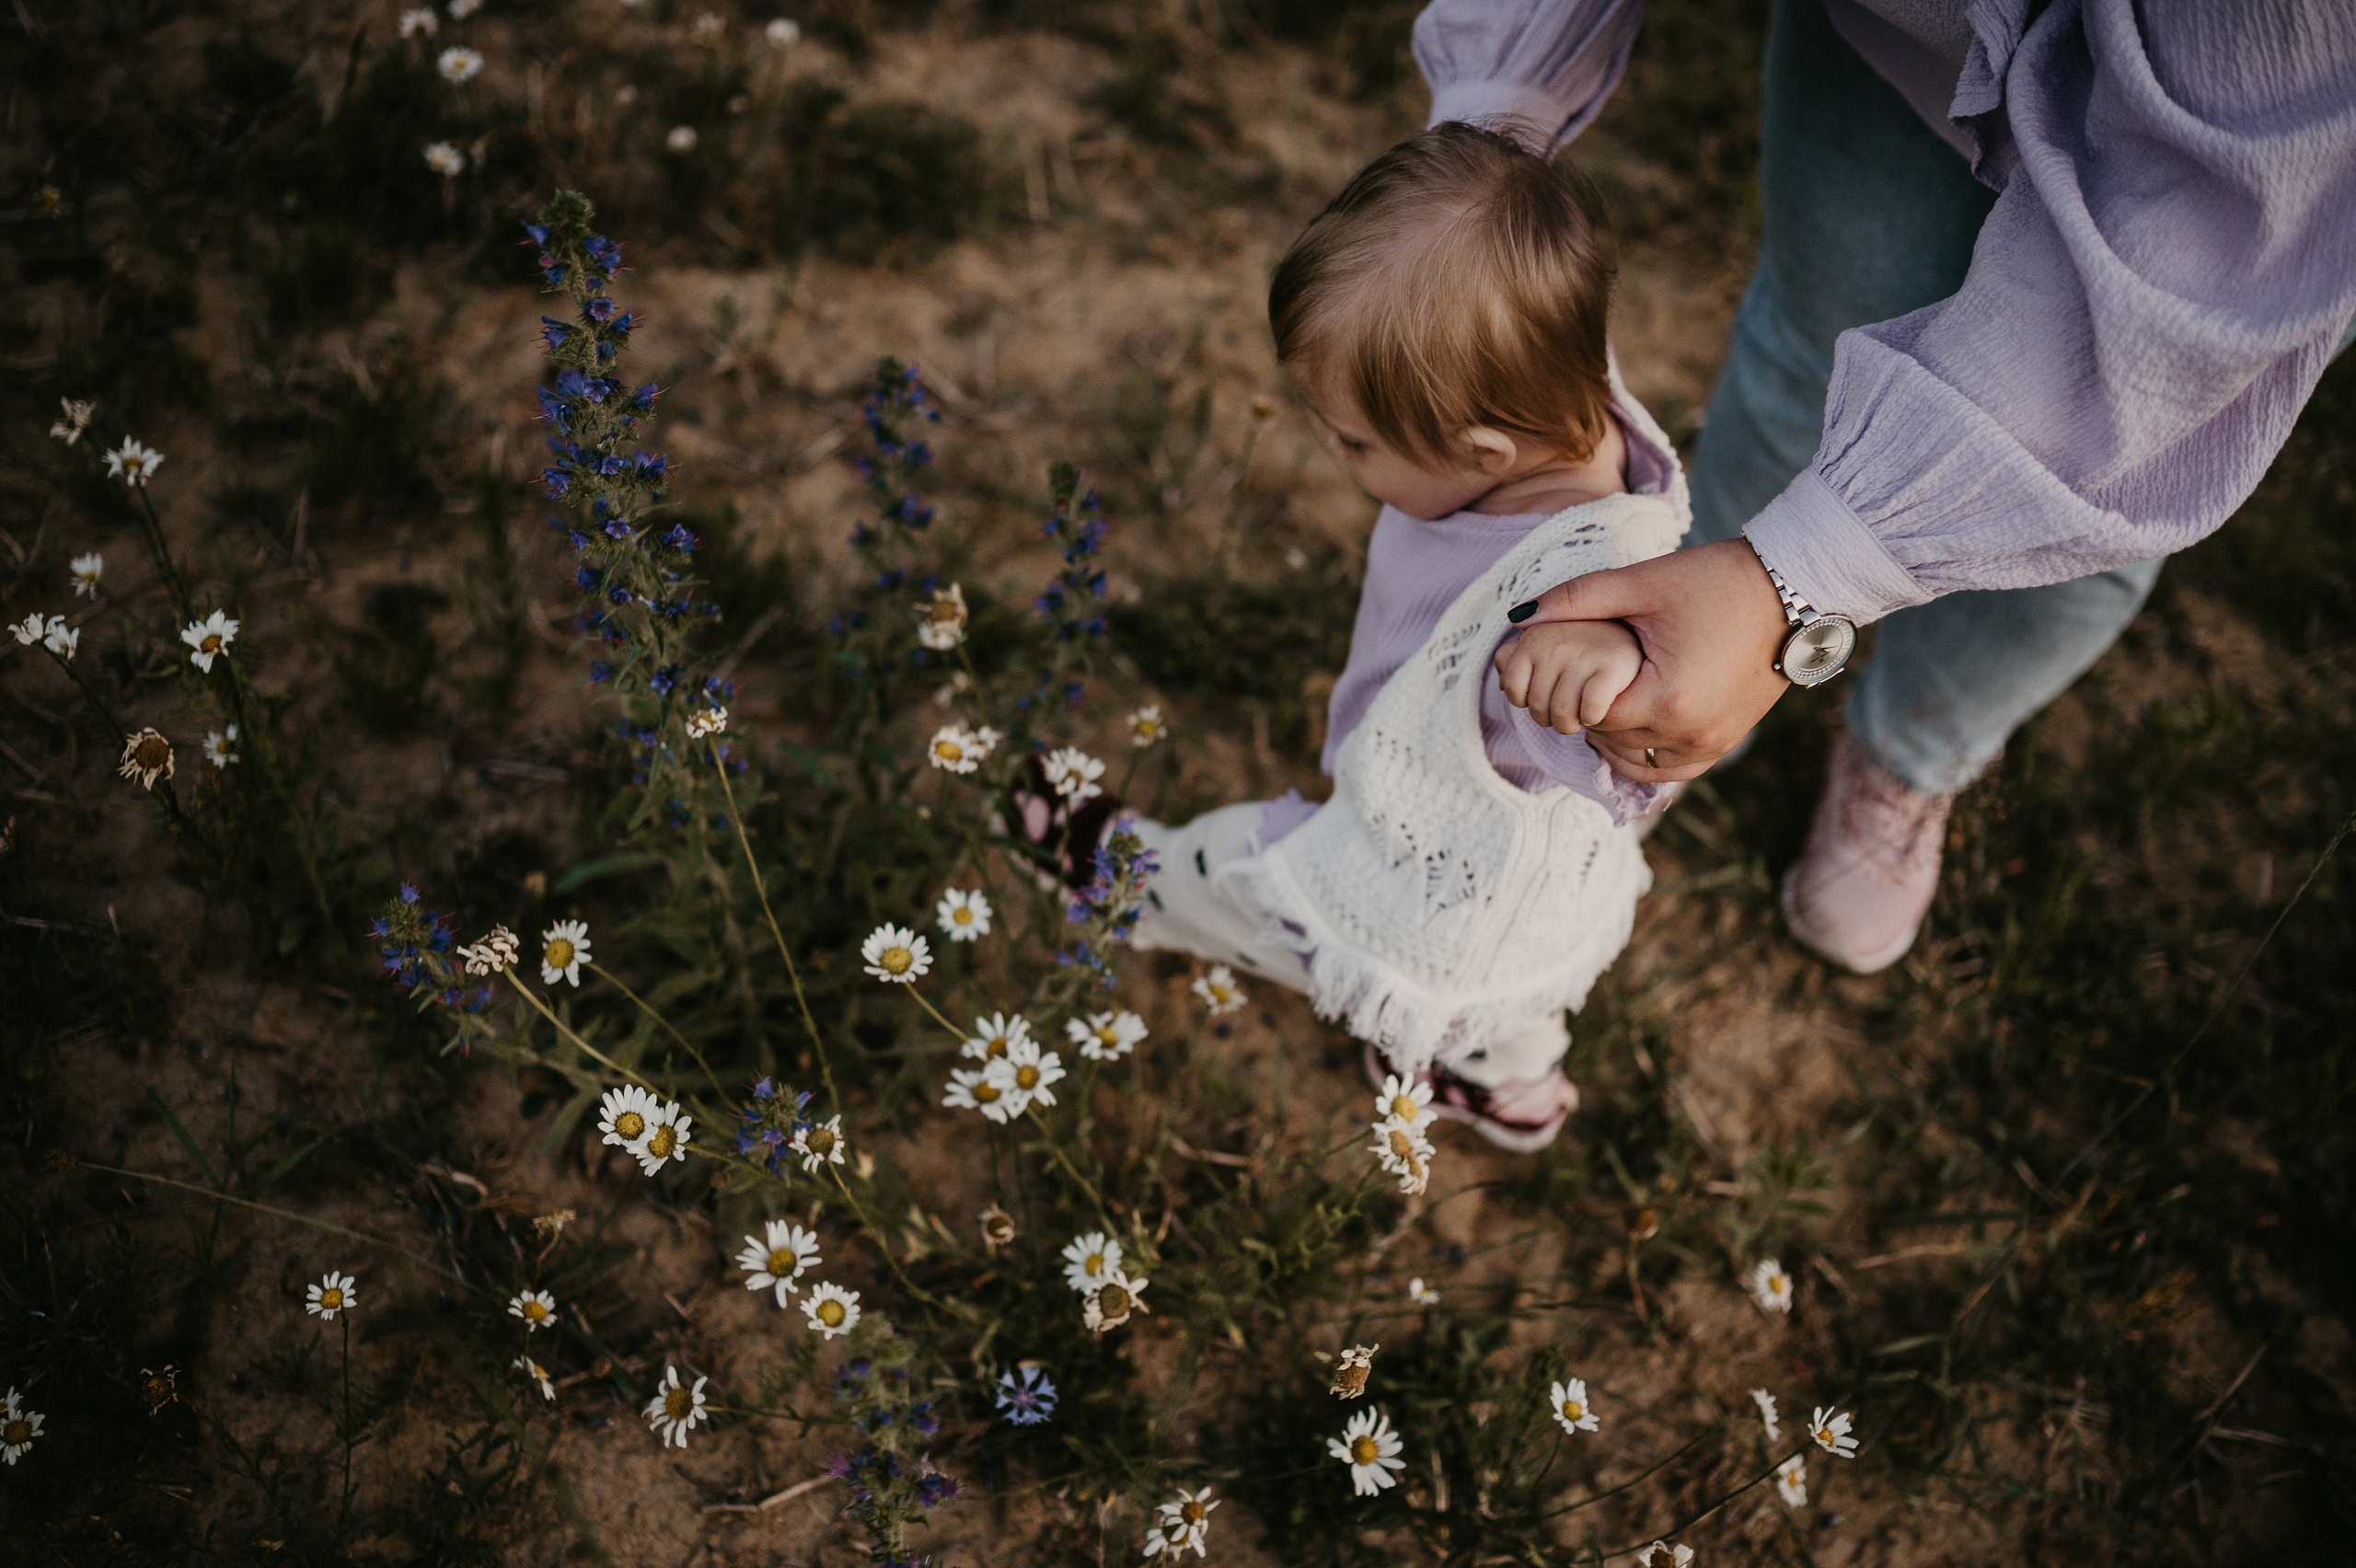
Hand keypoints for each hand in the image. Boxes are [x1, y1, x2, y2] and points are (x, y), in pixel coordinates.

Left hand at [1507, 538, 1790, 781]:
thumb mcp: (1642, 583)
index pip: (1588, 715)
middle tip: (1579, 678)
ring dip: (1613, 736)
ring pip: (1634, 763)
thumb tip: (1516, 619)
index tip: (1567, 665)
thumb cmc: (1716, 580)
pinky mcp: (1724, 743)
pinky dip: (1644, 754)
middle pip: (1608, 741)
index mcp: (1666, 698)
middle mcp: (1689, 734)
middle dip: (1586, 712)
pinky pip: (1669, 770)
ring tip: (1608, 694)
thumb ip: (1575, 600)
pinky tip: (1631, 724)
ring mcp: (1711, 744)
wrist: (1792, 590)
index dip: (1569, 692)